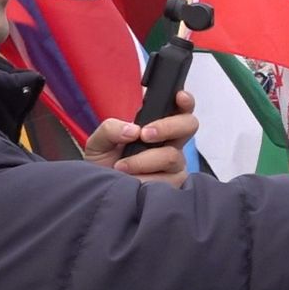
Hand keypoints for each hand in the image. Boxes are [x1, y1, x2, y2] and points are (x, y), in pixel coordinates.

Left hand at [83, 90, 197, 186]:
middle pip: (189, 125)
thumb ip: (111, 129)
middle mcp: (172, 144)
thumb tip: (133, 130)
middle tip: (144, 135)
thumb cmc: (104, 164)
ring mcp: (175, 166)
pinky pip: (167, 181)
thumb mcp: (99, 141)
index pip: (180, 109)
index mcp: (158, 126)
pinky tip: (133, 182)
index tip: (179, 97)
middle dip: (167, 127)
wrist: (101, 192)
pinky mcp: (174, 187)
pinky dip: (145, 179)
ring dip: (143, 161)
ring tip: (121, 167)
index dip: (185, 101)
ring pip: (172, 156)